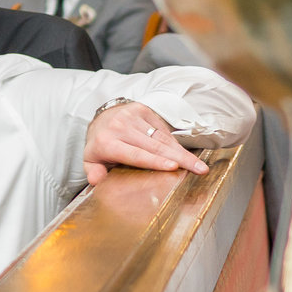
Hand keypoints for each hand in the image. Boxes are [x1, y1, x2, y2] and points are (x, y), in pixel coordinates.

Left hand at [83, 101, 208, 186]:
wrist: (101, 118)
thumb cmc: (101, 144)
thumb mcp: (91, 160)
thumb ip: (93, 172)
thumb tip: (96, 181)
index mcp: (106, 142)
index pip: (134, 154)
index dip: (154, 161)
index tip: (173, 167)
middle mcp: (119, 127)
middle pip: (154, 147)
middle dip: (179, 159)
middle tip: (199, 170)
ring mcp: (131, 116)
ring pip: (162, 138)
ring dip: (182, 153)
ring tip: (200, 167)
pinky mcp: (142, 110)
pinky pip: (163, 130)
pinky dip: (175, 144)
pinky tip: (187, 155)